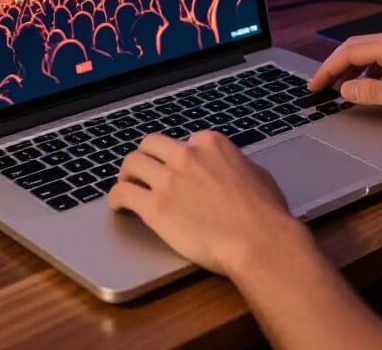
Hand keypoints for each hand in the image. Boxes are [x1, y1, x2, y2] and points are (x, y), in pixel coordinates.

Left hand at [108, 131, 297, 275]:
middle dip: (146, 156)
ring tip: (126, 186)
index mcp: (211, 143)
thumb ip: (236, 165)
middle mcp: (187, 154)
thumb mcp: (256, 174)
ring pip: (132, 163)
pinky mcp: (155, 206)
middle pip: (151, 144)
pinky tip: (118, 206)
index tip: (177, 170)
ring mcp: (169, 178)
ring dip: (127, 174)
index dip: (179, 157)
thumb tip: (230, 171)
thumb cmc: (265, 213)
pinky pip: (123, 194)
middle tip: (142, 171)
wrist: (258, 240)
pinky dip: (116, 198)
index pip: (184, 141)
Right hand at [308, 27, 381, 118]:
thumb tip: (345, 90)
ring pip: (368, 51)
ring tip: (338, 89)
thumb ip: (373, 93)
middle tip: (319, 86)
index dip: (328, 69)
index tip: (314, 85)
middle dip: (334, 66)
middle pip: (355, 47)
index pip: (349, 52)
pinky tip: (367, 85)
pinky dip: (367, 69)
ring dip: (351, 68)